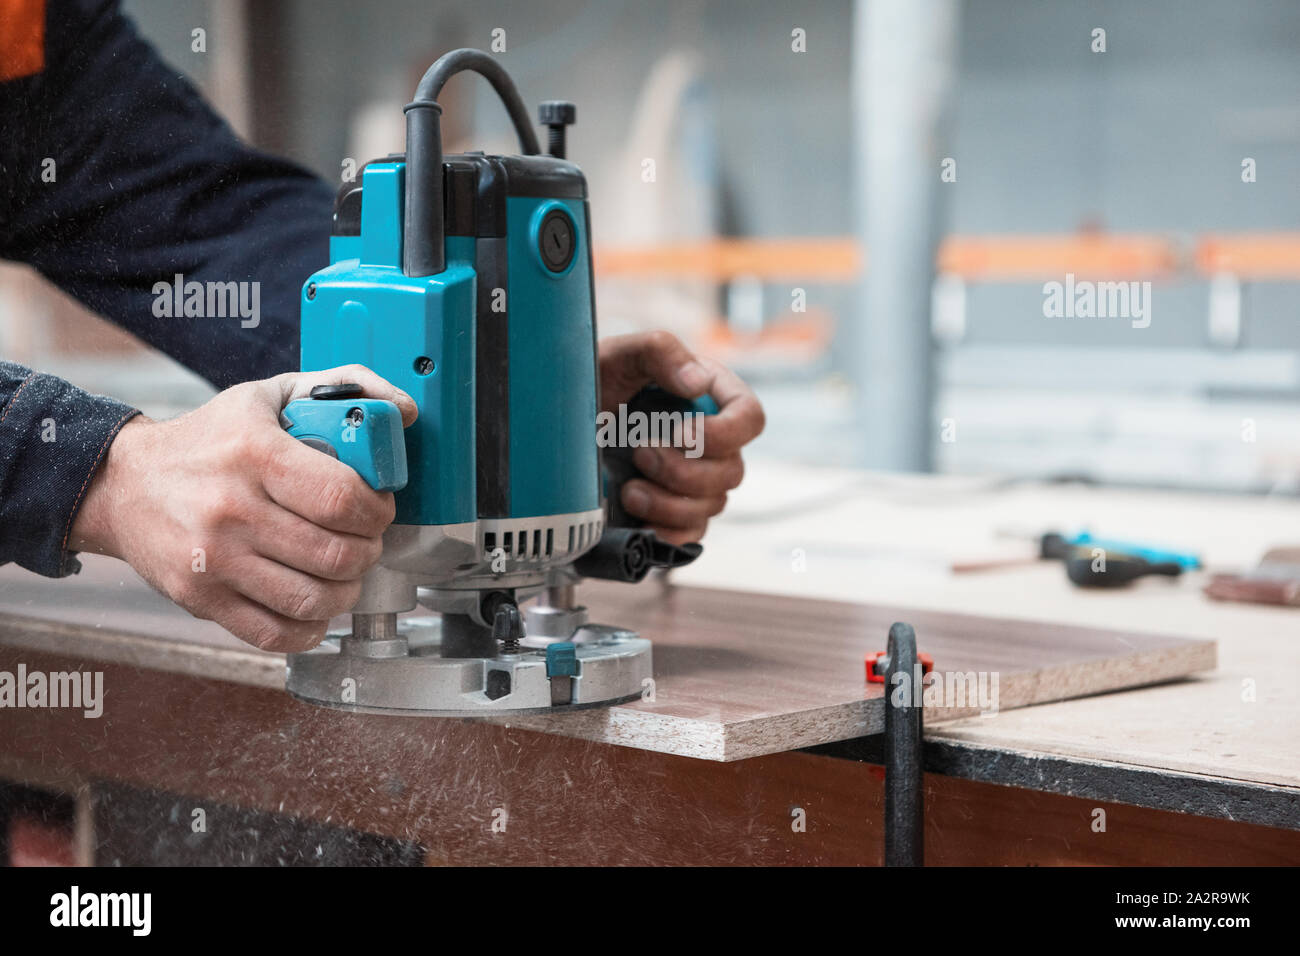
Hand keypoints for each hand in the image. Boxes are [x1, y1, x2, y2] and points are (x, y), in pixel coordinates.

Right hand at [69, 366, 416, 652]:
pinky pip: (277, 634)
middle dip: (369, 551)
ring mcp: (214, 561)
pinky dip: (311, 627)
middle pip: (337, 555)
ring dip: (347, 590)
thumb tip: (406, 410)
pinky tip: (313, 603)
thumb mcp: (271, 395)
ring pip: (315, 600)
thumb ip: (345, 386)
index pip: (343, 498)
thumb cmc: (209, 440)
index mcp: (254, 454)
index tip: (378, 507)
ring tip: (343, 570)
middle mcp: (231, 510)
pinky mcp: (201, 600)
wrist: (124, 485)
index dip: (378, 510)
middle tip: (364, 539)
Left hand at [599, 331, 763, 544]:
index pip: (750, 418)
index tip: (681, 434)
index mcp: (708, 397)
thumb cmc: (591, 383)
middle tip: (638, 453)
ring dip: (668, 502)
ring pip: (712, 506)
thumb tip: (697, 382)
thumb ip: (660, 352)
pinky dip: (666, 531)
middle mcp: (709, 443)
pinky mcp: (674, 514)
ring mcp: (694, 482)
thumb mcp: (618, 356)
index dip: (725, 433)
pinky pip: (691, 536)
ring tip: (629, 488)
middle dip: (682, 470)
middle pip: (732, 471)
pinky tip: (638, 515)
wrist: (556, 427)